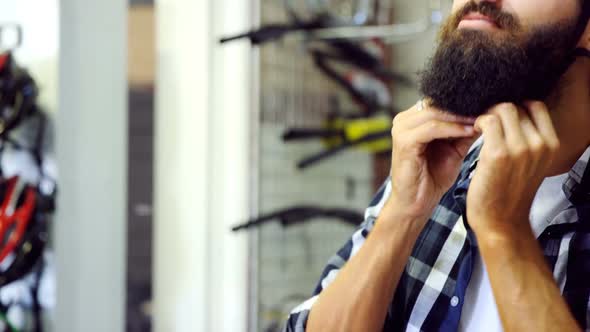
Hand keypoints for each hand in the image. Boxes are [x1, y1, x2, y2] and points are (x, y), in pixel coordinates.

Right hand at [386, 100, 477, 220]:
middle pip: (437, 102)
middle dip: (464, 106)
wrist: (416, 204)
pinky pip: (432, 128)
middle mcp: (404, 120)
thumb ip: (464, 131)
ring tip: (482, 118)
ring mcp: (401, 129)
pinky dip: (452, 128)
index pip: (440, 100)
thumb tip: (488, 113)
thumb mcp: (453, 149)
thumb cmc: (432, 178)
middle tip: (489, 107)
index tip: (489, 103)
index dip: (464, 101)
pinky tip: (469, 131)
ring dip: (461, 116)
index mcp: (413, 119)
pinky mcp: (404, 141)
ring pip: (435, 112)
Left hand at [466, 102, 559, 238]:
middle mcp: (540, 143)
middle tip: (483, 121)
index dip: (514, 105)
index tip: (499, 115)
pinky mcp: (498, 153)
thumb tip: (513, 112)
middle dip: (496, 110)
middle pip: (516, 105)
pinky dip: (476, 122)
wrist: (501, 223)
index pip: (535, 106)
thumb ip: (527, 138)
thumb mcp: (529, 162)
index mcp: (551, 144)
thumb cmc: (509, 192)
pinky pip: (487, 121)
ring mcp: (521, 147)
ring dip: (485, 114)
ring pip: (502, 109)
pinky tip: (472, 133)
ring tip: (477, 128)